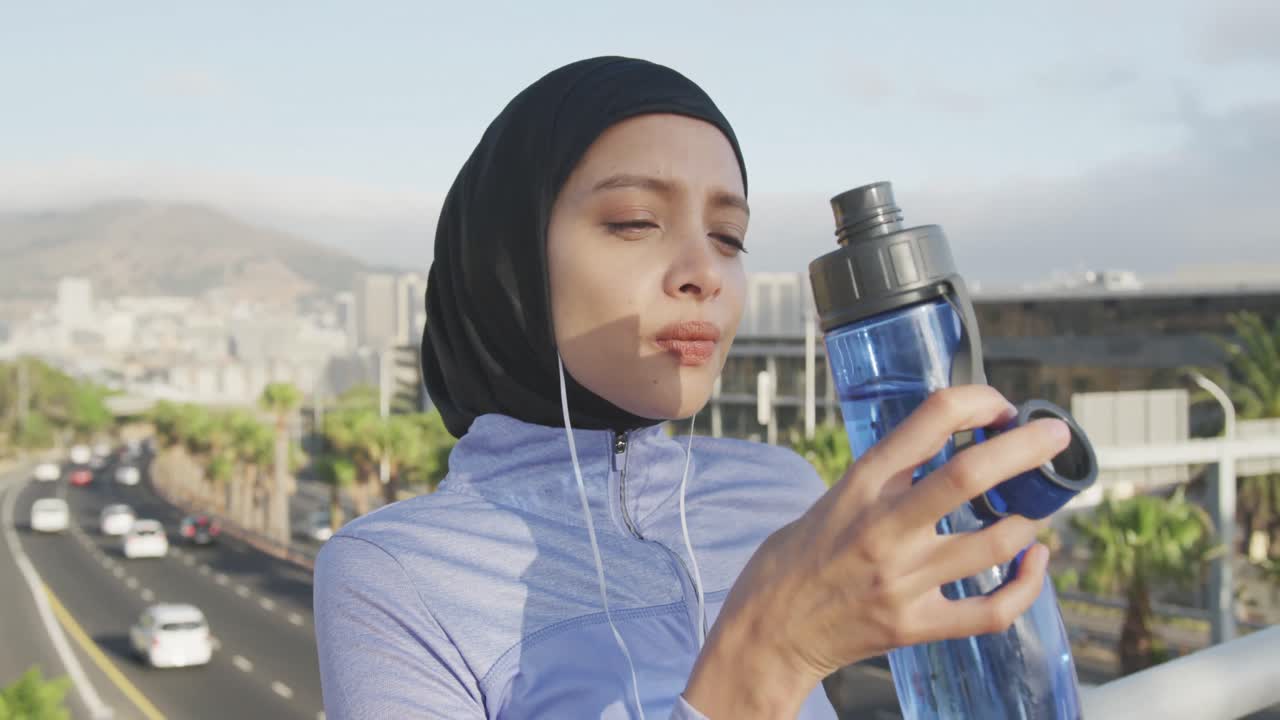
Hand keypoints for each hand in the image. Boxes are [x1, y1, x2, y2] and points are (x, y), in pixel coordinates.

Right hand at [686, 385, 1067, 714]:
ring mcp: (902, 581)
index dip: (976, 401)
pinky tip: (1035, 562)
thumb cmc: (792, 562)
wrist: (766, 634)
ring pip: (994, 542)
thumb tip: (941, 449)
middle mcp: (884, 529)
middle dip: (1026, 447)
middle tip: (1056, 434)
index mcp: (859, 486)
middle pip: (970, 475)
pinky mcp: (916, 626)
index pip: (928, 421)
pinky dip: (1028, 585)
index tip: (998, 406)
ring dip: (1029, 519)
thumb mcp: (830, 500)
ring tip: (1033, 509)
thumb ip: (882, 479)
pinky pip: (992, 611)